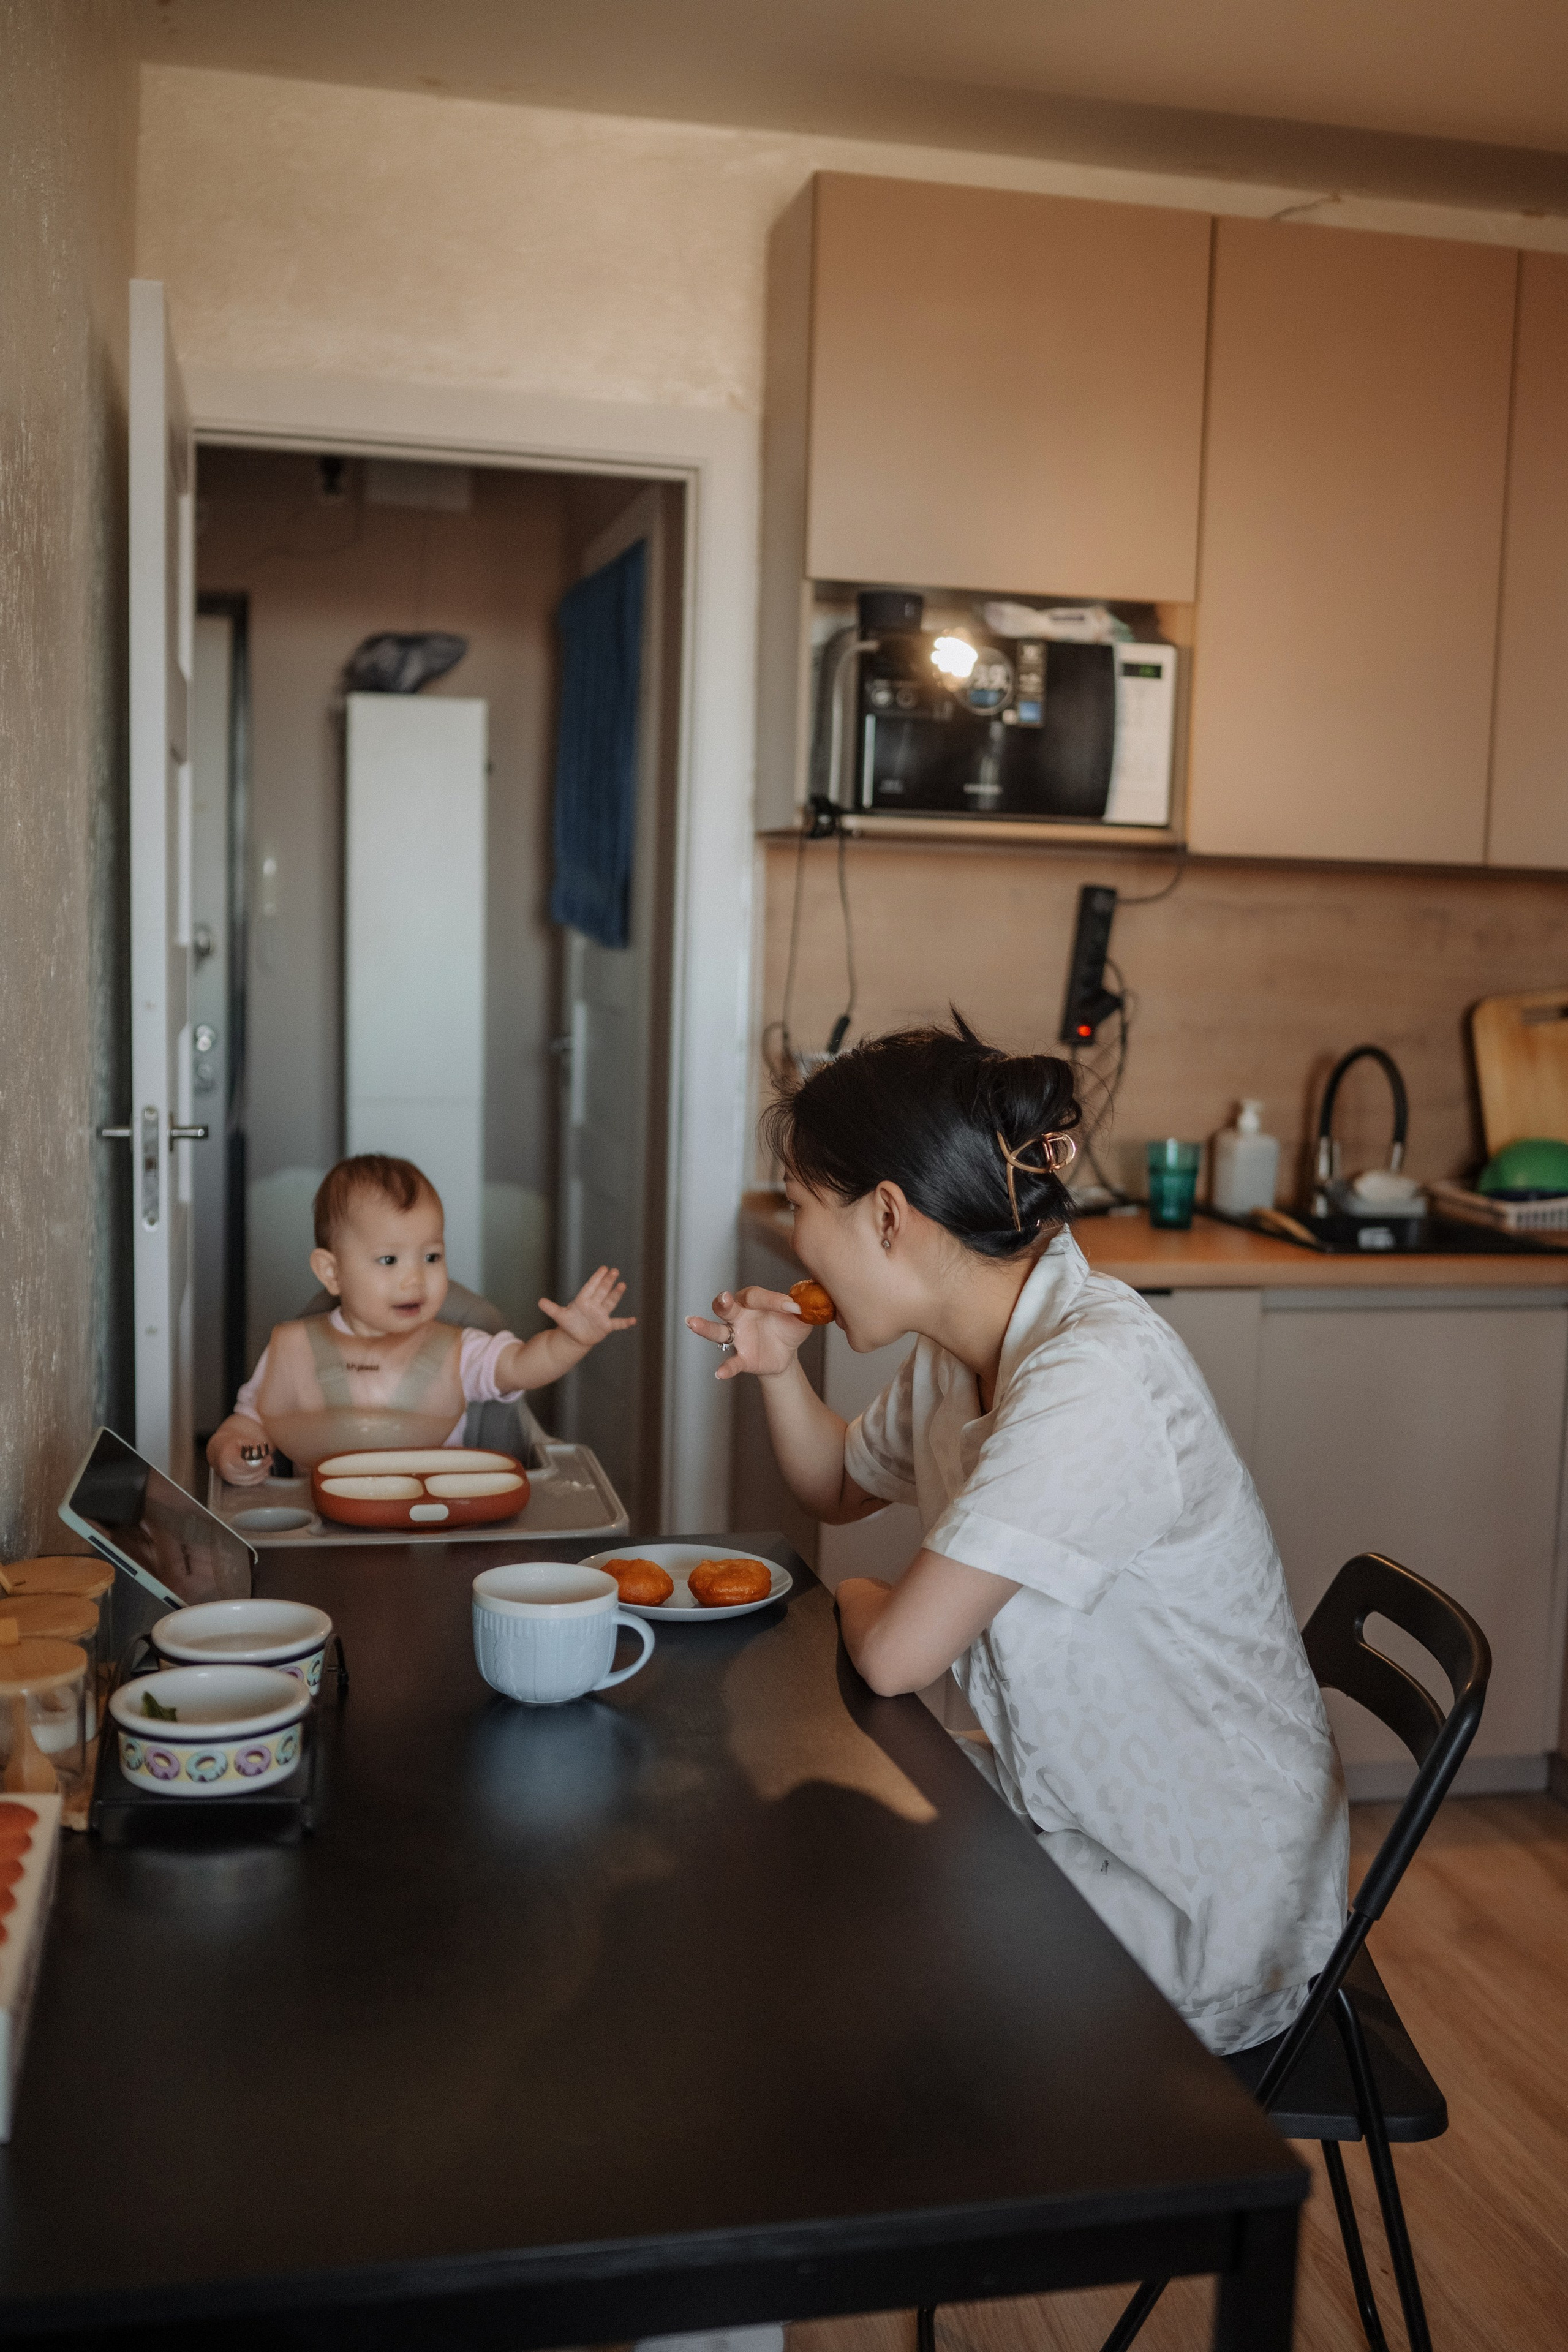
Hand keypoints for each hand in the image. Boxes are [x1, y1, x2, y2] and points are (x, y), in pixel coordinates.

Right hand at [208, 1423, 272, 1486]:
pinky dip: (260, 1477)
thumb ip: (254, 1446)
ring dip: (263, 1470)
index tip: (265, 1456)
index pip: (244, 1463)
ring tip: (268, 1462)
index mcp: (227, 1457)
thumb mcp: (242, 1440)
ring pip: (252, 1477)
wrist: (219, 1452)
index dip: (257, 1461)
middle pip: (250, 1471)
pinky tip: (265, 1470)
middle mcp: (227, 1470)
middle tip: (269, 1458)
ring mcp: (230, 1478)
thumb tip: (264, 1453)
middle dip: (263, 1465)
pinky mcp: (234, 1482)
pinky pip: (251, 1482)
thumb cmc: (232, 1444)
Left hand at [539, 1266, 635, 1348]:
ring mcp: (601, 1315)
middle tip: (614, 1271)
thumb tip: (539, 1302)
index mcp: (583, 1300)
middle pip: (602, 1291)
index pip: (590, 1287)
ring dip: (616, 1295)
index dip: (596, 1278)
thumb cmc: (569, 1323)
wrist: (575, 1337)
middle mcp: (594, 1305)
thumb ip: (551, 1308)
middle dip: (607, 1282)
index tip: (603, 1268)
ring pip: (610, 1303)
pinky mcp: (606, 1326)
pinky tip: (633, 1320)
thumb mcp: (559, 1316)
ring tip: (622, 1285)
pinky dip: (625, 1323)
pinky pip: (617, 1323)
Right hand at [686, 1286, 813, 1381]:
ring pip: (717, 1330)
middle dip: (723, 1301)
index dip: (775, 1300)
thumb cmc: (789, 1327)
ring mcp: (737, 1336)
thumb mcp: (801, 1318)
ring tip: (692, 1322)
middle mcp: (740, 1315)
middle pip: (726, 1306)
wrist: (787, 1353)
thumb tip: (813, 1303)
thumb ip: (806, 1310)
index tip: (794, 1308)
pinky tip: (720, 1373)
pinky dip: (726, 1367)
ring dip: (705, 1327)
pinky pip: (731, 1361)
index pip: (757, 1296)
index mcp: (754, 1300)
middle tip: (724, 1297)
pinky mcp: (741, 1357)